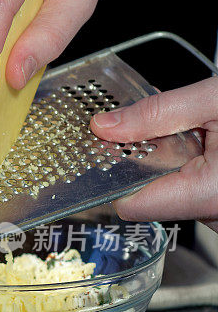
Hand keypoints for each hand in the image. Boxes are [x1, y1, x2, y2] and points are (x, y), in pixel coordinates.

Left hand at [90, 77, 217, 232]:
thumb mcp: (216, 99)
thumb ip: (159, 112)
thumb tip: (104, 125)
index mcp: (207, 193)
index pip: (130, 204)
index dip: (114, 177)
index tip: (106, 149)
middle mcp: (214, 212)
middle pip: (149, 196)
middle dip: (147, 161)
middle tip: (165, 127)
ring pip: (171, 192)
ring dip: (170, 163)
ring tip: (192, 131)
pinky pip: (190, 190)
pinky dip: (189, 166)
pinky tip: (202, 141)